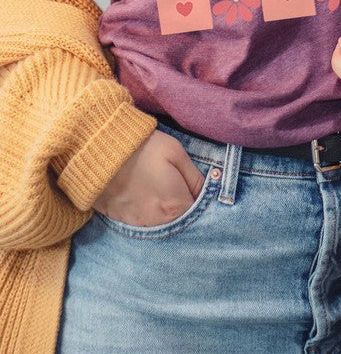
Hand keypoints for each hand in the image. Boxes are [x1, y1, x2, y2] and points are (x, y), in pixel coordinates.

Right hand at [91, 129, 205, 225]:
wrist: (99, 149)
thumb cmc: (142, 147)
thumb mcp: (176, 153)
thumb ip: (196, 177)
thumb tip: (209, 192)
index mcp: (176, 207)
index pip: (201, 217)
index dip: (203, 204)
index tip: (199, 192)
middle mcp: (158, 223)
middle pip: (180, 224)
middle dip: (185, 210)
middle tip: (178, 189)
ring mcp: (137, 224)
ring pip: (161, 226)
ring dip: (165, 213)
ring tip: (159, 191)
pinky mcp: (120, 220)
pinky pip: (141, 223)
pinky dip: (147, 213)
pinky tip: (144, 196)